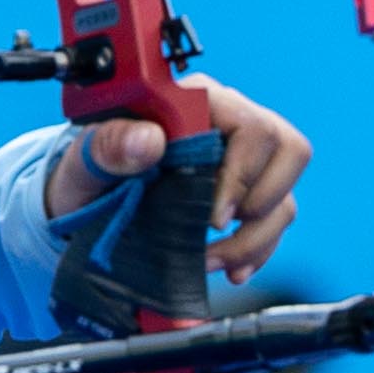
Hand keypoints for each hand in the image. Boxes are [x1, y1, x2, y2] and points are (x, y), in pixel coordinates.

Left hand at [43, 80, 310, 282]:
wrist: (85, 202)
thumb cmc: (88, 173)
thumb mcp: (84, 161)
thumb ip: (108, 145)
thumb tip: (149, 141)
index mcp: (195, 103)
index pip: (252, 127)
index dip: (242, 175)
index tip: (212, 218)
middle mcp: (229, 125)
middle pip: (288, 152)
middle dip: (259, 206)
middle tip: (216, 232)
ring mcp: (243, 161)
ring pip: (284, 195)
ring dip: (254, 240)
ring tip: (211, 262)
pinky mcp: (246, 194)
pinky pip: (276, 220)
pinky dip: (258, 251)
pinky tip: (231, 269)